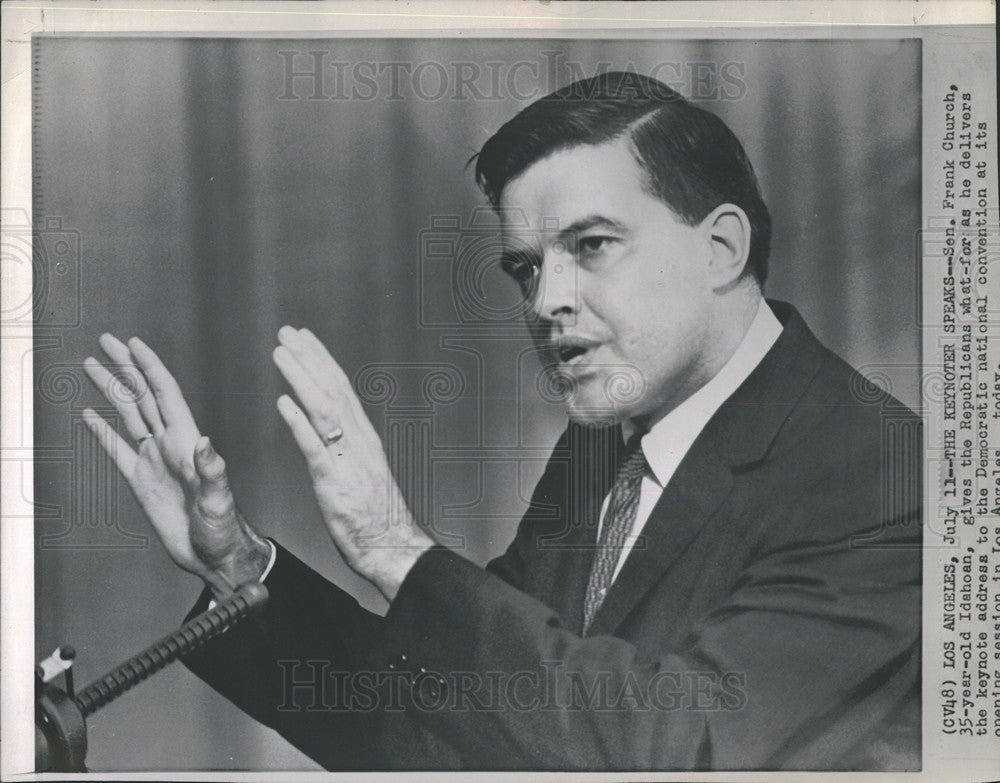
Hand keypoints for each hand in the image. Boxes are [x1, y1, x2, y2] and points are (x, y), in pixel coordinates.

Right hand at [82, 334, 270, 598]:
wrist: (215, 556)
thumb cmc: (224, 529)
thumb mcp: (220, 500)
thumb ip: (212, 471)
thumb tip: (205, 443)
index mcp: (187, 442)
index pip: (165, 395)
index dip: (150, 368)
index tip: (134, 343)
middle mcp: (169, 445)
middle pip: (143, 396)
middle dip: (125, 366)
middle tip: (105, 340)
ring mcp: (154, 461)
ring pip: (129, 415)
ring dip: (111, 390)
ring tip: (92, 365)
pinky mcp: (142, 481)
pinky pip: (117, 448)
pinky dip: (102, 430)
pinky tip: (90, 415)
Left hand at [272, 326, 432, 600]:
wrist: (392, 547)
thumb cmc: (376, 516)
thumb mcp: (362, 473)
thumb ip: (347, 448)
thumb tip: (329, 428)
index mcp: (364, 438)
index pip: (341, 389)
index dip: (322, 360)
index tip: (304, 338)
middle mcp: (359, 442)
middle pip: (333, 389)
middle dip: (309, 358)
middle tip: (286, 332)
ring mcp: (348, 461)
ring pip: (323, 410)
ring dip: (300, 378)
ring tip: (279, 354)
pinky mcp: (334, 484)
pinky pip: (314, 448)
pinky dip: (298, 423)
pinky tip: (282, 403)